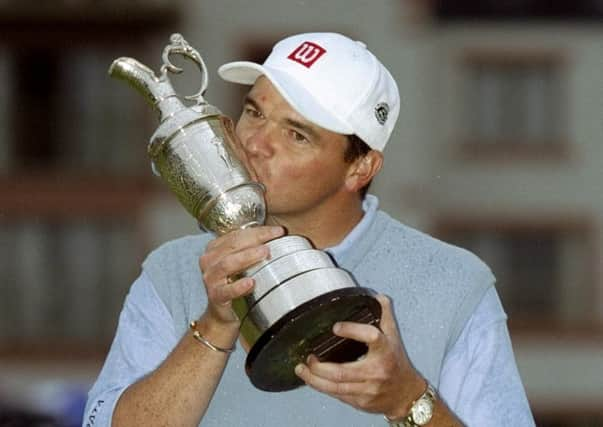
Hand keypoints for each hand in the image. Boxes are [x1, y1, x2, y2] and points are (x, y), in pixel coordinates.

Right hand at [199, 226, 283, 325]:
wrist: (224, 314)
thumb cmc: (235, 284)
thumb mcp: (242, 263)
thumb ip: (252, 248)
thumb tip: (279, 236)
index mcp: (215, 248)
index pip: (237, 234)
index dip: (258, 231)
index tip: (278, 230)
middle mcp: (209, 261)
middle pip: (233, 245)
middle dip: (255, 239)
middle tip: (274, 237)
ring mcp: (210, 279)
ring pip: (227, 264)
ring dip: (247, 257)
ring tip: (264, 253)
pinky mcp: (215, 296)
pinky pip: (226, 290)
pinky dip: (238, 286)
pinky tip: (251, 283)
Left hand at [294, 294, 425, 419]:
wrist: (406, 395)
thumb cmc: (397, 363)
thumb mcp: (393, 337)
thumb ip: (384, 314)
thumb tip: (376, 296)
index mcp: (385, 350)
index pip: (371, 337)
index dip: (352, 330)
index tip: (335, 327)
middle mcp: (376, 371)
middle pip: (342, 372)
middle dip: (319, 366)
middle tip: (309, 356)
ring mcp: (367, 389)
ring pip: (335, 387)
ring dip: (314, 379)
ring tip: (302, 368)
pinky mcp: (360, 402)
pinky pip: (337, 395)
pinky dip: (322, 387)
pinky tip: (312, 380)